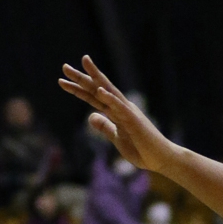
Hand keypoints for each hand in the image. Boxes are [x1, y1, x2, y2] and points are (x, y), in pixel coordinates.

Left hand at [59, 56, 175, 173]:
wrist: (160, 159)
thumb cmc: (141, 149)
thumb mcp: (117, 138)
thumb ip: (105, 127)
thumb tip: (91, 117)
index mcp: (115, 112)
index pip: (93, 97)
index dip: (78, 89)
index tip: (62, 81)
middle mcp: (120, 107)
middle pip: (98, 88)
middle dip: (81, 78)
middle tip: (65, 67)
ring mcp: (127, 112)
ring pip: (108, 91)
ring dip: (95, 78)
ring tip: (83, 64)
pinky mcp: (133, 121)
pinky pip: (119, 108)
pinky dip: (110, 98)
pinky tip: (99, 91)